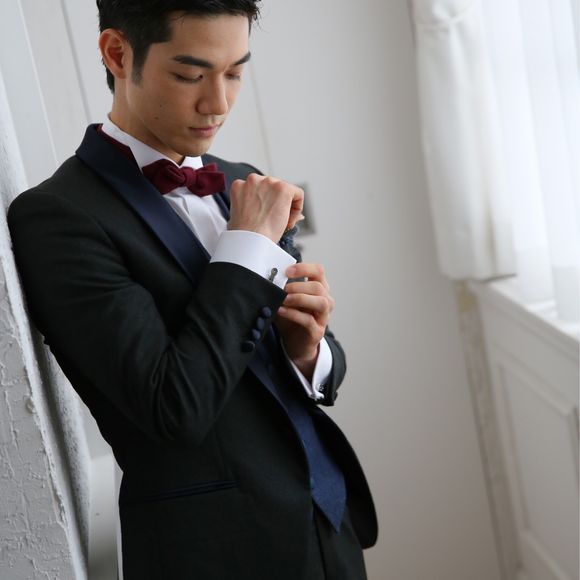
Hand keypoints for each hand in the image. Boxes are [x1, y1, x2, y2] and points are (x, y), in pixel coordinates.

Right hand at [228, 173, 303, 242]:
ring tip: (280, 223)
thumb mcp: (242, 216)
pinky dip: (297, 208)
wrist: (250, 240)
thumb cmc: (245, 234)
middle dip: (276, 204)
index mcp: (240, 186)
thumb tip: (276, 207)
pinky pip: (298, 194)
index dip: (265, 205)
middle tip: (274, 222)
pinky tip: (288, 221)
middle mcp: (253, 180)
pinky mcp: (283, 188)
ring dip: (286, 207)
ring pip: (286, 191)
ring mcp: (268, 183)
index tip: (266, 217)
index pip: (259, 189)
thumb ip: (253, 205)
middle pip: (273, 188)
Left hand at [275, 263, 334, 380]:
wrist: (294, 343)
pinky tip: (281, 310)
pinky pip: (309, 320)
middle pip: (318, 287)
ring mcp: (323, 317)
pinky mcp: (317, 331)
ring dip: (300, 298)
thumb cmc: (291, 318)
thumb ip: (280, 288)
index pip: (319, 270)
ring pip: (320, 302)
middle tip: (282, 288)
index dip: (304, 268)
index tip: (287, 271)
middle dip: (298, 285)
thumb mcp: (285, 299)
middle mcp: (325, 301)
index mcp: (319, 288)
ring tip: (284, 299)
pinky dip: (293, 314)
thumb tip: (266, 276)